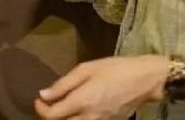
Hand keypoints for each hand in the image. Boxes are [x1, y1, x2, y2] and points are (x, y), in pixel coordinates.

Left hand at [35, 55, 169, 119]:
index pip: (52, 116)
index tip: (39, 99)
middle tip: (49, 105)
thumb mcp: (87, 69)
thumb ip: (63, 84)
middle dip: (50, 117)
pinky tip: (80, 109)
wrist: (145, 80)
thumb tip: (43, 95)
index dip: (40, 109)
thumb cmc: (115, 68)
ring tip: (63, 107)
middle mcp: (89, 118)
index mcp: (82, 101)